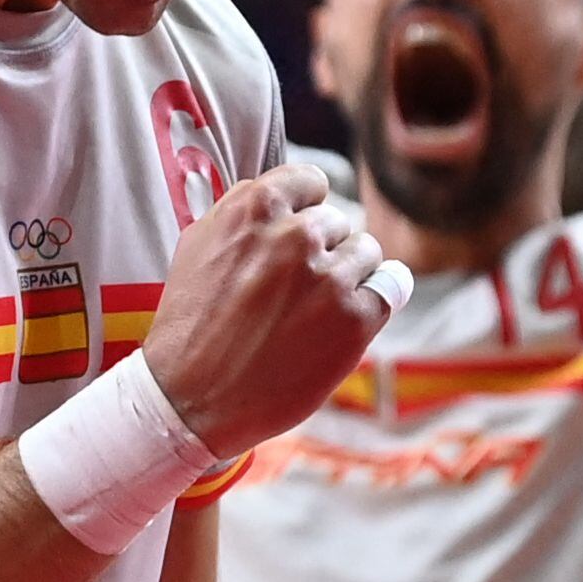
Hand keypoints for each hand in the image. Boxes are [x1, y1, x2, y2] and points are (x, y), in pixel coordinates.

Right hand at [137, 164, 402, 461]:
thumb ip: (245, 214)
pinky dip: (378, 298)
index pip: (311, 182)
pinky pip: (392, 286)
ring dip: (348, 276)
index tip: (296, 238)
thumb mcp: (199, 246)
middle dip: (321, 251)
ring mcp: (329, 277)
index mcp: (255, 208)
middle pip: (338, 221)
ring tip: (312, 312)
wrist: (191, 399)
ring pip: (366, 251)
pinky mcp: (355, 319)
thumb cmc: (191, 326)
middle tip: (291, 292)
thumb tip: (288, 196)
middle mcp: (296, 235)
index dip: (305, 210)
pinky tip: (352, 318)